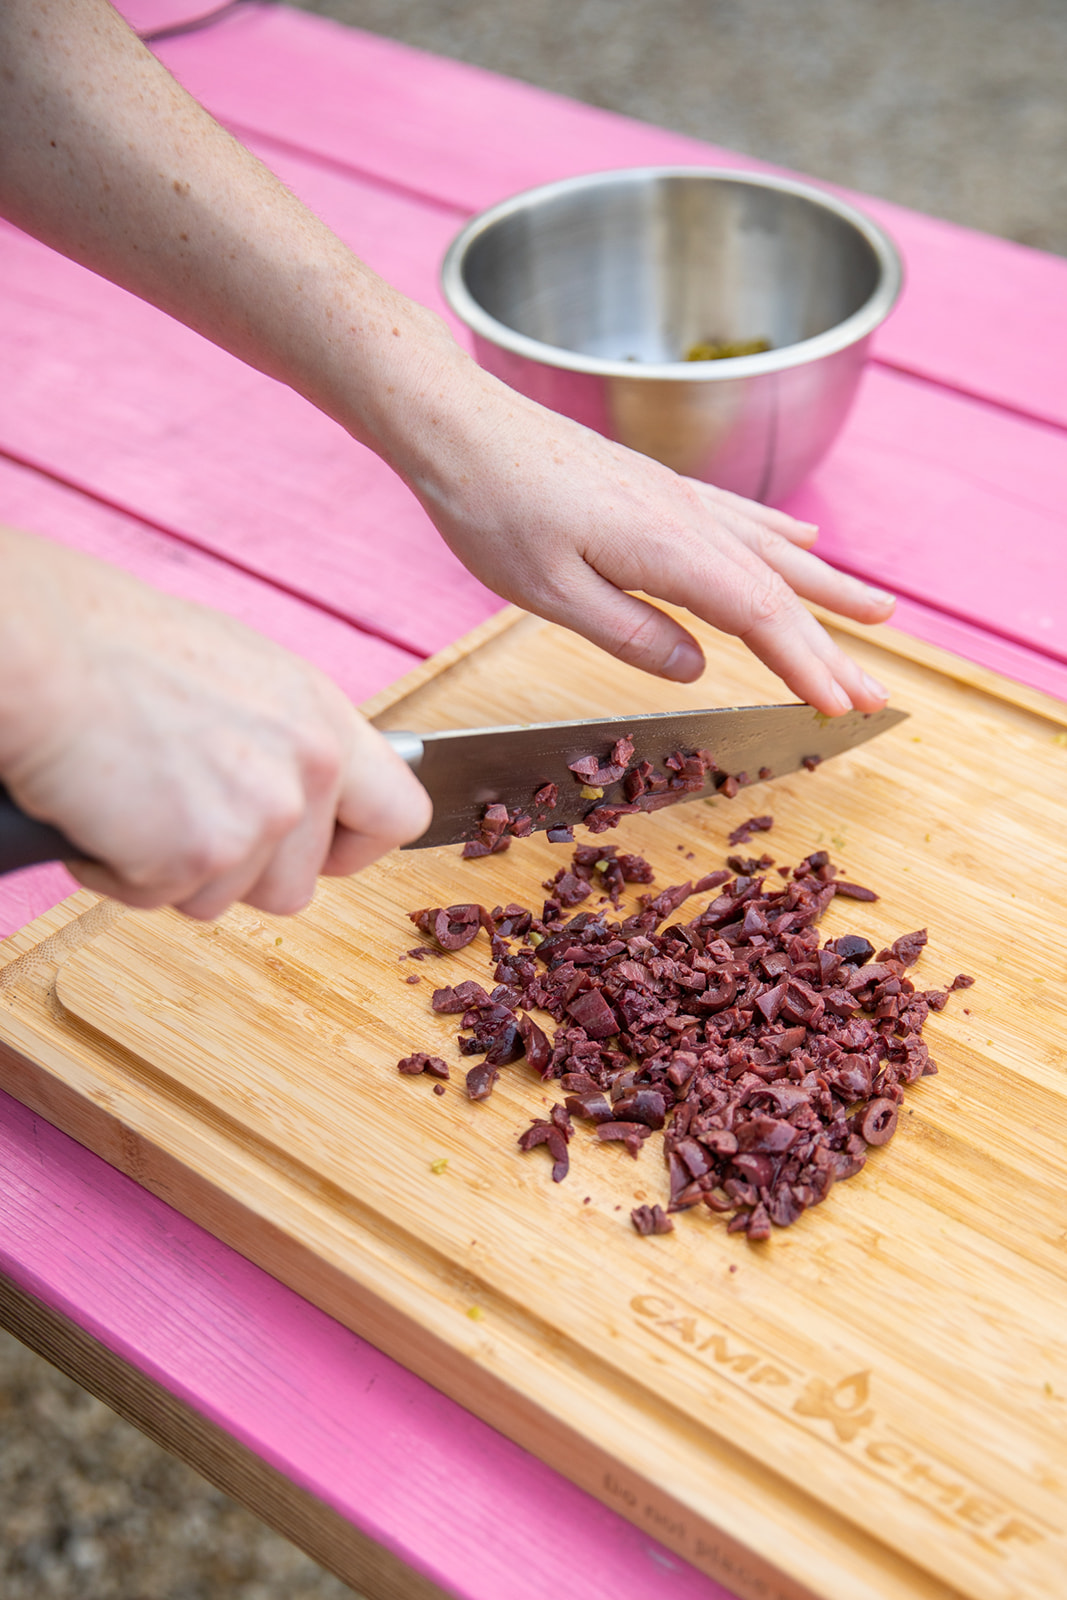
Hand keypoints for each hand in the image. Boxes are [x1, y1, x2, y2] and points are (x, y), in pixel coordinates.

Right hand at [0, 530, 430, 918]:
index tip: (313, 850)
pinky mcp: (198, 855)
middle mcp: (309, 768)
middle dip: (236, 874)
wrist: (43, 653)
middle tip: (178, 819)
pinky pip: (157, 899)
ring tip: (130, 799)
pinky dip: (117, 871)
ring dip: (171, 872)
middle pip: (296, 887)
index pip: (398, 815)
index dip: (352, 848)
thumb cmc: (114, 648)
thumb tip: (297, 785)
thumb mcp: (239, 675)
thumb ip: (283, 737)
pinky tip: (97, 808)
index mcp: (324, 718)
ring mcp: (260, 816)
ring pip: (224, 902)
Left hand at [398, 353, 893, 716]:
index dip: (807, 665)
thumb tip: (696, 667)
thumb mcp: (550, 592)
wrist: (459, 426)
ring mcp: (676, 496)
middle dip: (833, 644)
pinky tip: (806, 544)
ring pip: (772, 550)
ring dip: (828, 588)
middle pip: (780, 589)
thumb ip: (630, 633)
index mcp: (668, 548)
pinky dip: (782, 536)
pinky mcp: (655, 487)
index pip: (759, 617)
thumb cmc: (491, 509)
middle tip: (879, 690)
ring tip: (880, 614)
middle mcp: (687, 517)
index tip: (844, 706)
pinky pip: (740, 517)